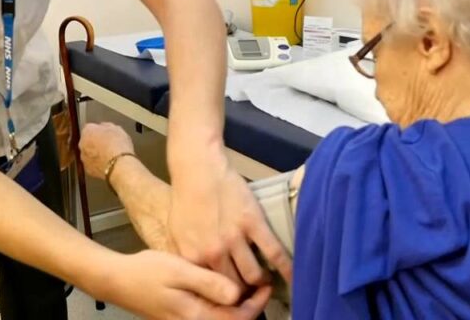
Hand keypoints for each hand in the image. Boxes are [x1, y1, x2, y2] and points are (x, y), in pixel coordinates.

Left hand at [79, 122, 133, 179]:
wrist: (120, 166)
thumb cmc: (118, 146)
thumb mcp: (117, 129)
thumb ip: (107, 126)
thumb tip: (105, 127)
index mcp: (87, 131)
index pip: (91, 127)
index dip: (100, 130)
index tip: (106, 133)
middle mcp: (82, 144)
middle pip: (88, 141)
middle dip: (96, 142)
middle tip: (109, 144)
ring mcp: (84, 158)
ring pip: (89, 153)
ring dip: (96, 154)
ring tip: (110, 155)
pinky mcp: (88, 170)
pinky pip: (92, 164)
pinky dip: (98, 164)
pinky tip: (108, 163)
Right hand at [99, 250, 271, 319]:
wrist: (116, 280)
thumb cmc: (146, 272)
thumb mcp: (180, 270)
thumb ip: (209, 283)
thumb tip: (237, 294)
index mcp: (196, 317)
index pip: (238, 319)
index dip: (257, 303)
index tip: (266, 284)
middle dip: (249, 305)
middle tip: (259, 282)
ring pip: (221, 319)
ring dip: (236, 305)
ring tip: (245, 283)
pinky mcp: (180, 318)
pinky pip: (209, 315)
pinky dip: (221, 304)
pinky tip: (221, 286)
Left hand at [169, 151, 292, 286]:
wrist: (198, 169)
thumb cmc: (185, 199)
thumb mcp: (176, 234)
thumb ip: (188, 259)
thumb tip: (199, 279)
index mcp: (192, 257)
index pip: (210, 291)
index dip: (223, 299)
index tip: (231, 301)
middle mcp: (213, 252)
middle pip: (233, 288)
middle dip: (243, 296)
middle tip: (250, 295)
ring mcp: (234, 238)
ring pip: (253, 275)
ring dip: (261, 283)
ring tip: (265, 282)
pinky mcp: (253, 223)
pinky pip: (274, 252)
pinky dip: (286, 268)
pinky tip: (293, 277)